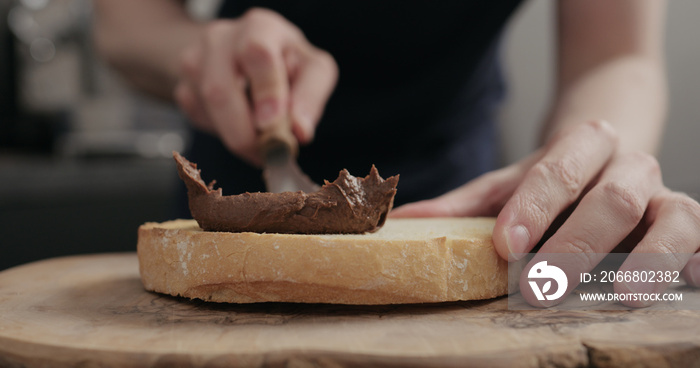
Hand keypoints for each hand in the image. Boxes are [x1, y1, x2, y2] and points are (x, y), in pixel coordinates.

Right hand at [174, 8, 337, 164]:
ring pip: (207, 110)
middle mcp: (220, 37)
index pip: (257, 53)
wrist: (247, 55)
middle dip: (244, 133)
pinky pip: (199, 119)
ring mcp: (194, 60)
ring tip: (261, 138)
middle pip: (219, 89)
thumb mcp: (313, 71)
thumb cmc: (289, 64)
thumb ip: (310, 97)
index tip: (273, 126)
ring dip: (236, 135)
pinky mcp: (183, 86)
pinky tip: (241, 122)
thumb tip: (299, 132)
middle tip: (267, 154)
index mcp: (260, 27)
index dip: (266, 92)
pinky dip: (223, 132)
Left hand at [392, 120, 699, 306]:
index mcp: (581, 145)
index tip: (507, 244)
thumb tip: (400, 221)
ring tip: (621, 295)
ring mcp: (665, 195)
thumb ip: (462, 206)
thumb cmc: (552, 179)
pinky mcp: (693, 223)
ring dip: (647, 259)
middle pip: (611, 198)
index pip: (556, 171)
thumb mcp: (507, 186)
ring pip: (672, 218)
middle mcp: (629, 165)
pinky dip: (698, 261)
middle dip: (577, 244)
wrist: (608, 153)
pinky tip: (690, 282)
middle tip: (540, 286)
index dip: (533, 207)